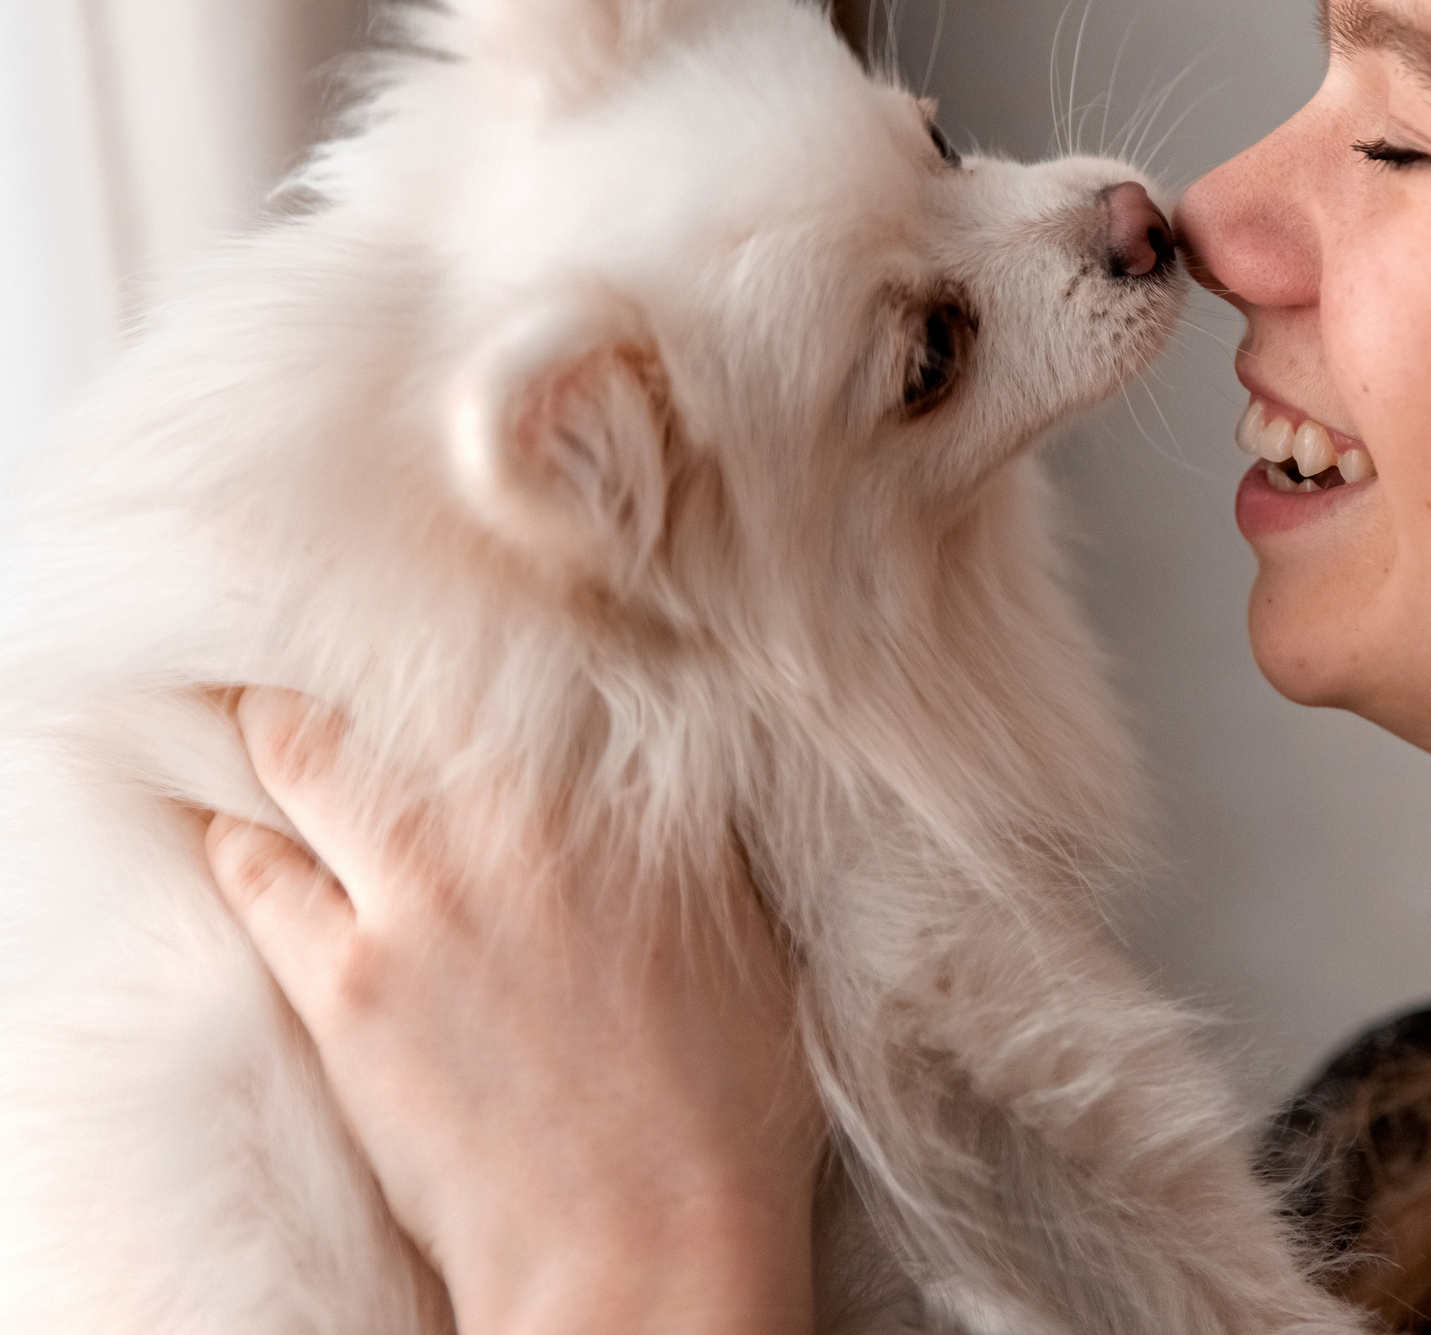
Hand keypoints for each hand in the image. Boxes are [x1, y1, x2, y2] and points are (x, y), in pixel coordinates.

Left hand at [203, 688, 823, 1334]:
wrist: (648, 1241)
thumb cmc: (726, 1119)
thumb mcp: (751, 947)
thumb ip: (691, 855)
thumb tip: (656, 804)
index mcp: (647, 804)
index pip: (547, 667)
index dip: (499, 643)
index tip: (475, 638)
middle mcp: (535, 817)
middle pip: (414, 680)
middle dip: (370, 663)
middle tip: (342, 661)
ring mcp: (432, 889)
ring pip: (308, 750)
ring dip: (278, 730)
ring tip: (256, 721)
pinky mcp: (348, 978)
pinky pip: (254, 870)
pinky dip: (235, 841)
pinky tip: (228, 833)